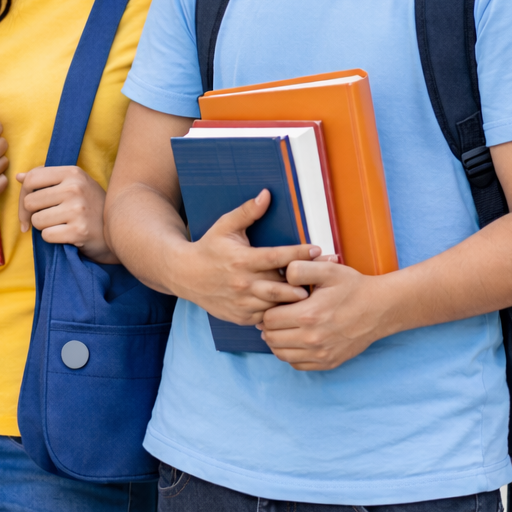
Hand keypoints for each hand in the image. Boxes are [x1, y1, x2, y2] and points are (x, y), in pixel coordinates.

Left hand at [15, 165, 112, 262]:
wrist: (121, 228)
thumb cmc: (92, 206)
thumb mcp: (75, 184)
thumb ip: (47, 178)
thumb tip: (19, 176)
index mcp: (73, 173)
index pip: (31, 179)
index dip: (23, 195)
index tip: (27, 207)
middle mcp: (75, 188)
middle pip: (30, 202)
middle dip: (31, 214)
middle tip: (43, 220)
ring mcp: (78, 210)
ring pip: (37, 220)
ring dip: (43, 227)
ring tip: (59, 225)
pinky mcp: (79, 231)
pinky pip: (47, 235)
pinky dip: (52, 238)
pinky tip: (66, 235)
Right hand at [170, 190, 318, 325]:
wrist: (184, 275)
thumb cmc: (209, 247)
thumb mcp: (226, 226)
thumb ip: (248, 211)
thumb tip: (267, 193)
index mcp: (243, 260)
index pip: (277, 257)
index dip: (299, 253)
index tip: (318, 250)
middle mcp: (243, 283)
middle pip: (281, 287)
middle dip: (305, 283)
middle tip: (326, 278)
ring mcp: (242, 303)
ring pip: (276, 305)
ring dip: (294, 300)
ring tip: (316, 295)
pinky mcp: (240, 317)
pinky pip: (267, 317)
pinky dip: (279, 313)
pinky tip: (294, 308)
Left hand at [259, 260, 389, 370]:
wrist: (380, 308)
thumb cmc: (353, 287)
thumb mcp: (329, 269)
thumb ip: (301, 268)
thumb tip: (282, 274)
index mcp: (309, 315)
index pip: (268, 320)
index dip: (268, 310)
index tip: (277, 304)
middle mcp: (312, 339)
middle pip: (271, 339)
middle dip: (270, 326)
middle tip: (278, 315)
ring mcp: (320, 354)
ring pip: (281, 354)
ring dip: (278, 341)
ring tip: (285, 327)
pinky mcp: (327, 362)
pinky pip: (296, 364)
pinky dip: (291, 354)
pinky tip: (297, 340)